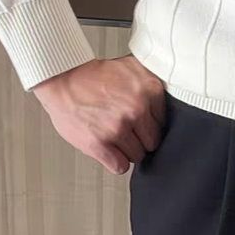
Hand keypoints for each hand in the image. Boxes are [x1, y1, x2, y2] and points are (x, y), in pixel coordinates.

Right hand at [32, 54, 166, 174]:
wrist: (64, 78)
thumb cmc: (95, 76)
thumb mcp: (132, 67)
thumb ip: (152, 82)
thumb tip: (171, 97)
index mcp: (150, 89)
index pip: (163, 123)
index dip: (149, 125)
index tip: (138, 122)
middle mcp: (137, 108)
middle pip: (153, 142)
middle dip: (140, 139)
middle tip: (125, 131)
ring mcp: (119, 127)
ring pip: (137, 156)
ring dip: (126, 150)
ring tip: (113, 136)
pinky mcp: (100, 143)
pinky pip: (120, 166)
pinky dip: (115, 161)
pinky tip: (108, 149)